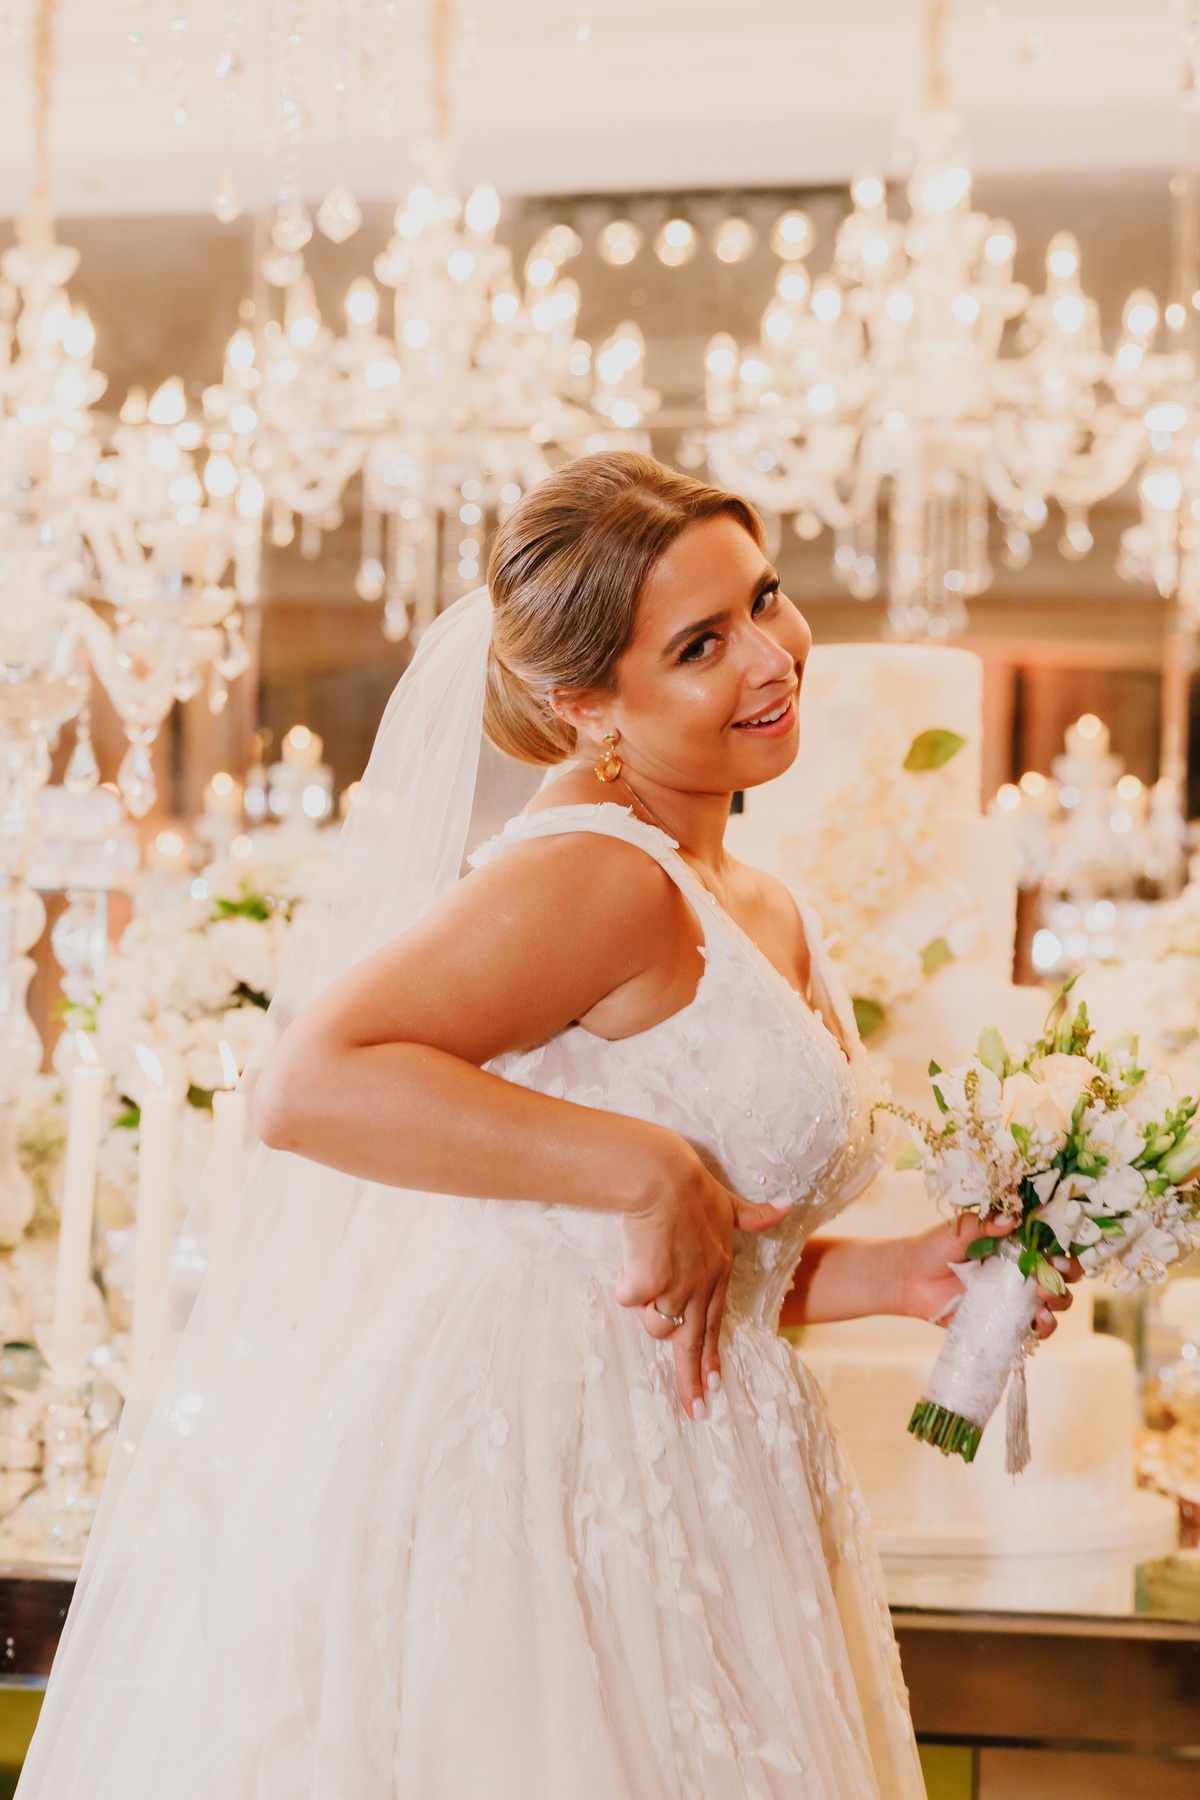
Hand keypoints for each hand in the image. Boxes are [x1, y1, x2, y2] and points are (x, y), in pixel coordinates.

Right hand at [614, 1141, 789, 1419]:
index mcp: (717, 1274)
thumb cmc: (693, 1188)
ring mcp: (674, 1291)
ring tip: (642, 1271)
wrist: (663, 1179)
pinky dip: (626, 1282)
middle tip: (694, 1411)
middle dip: (691, 1382)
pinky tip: (629, 1260)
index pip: (715, 1325)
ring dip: (647, 1307)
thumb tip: (787, 1204)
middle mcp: (698, 1289)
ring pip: (654, 1323)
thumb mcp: (730, 1203)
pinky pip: (629, 1298)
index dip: (713, 1356)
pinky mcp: (648, 1286)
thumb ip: (756, 1214)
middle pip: (692, 1345)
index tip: (715, 1384)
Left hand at [896, 1214, 1082, 1339]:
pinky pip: (1033, 1328)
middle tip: (1052, 1274)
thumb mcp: (959, 1229)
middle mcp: (1022, 1272)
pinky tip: (1038, 1322)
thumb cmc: (935, 1248)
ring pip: (1053, 1303)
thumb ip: (983, 1224)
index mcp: (1017, 1245)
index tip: (1059, 1252)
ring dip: (1058, 1302)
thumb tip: (1010, 1220)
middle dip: (1066, 1276)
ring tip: (1043, 1301)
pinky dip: (1043, 1327)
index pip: (1052, 1245)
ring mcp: (1015, 1298)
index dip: (1064, 1248)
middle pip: (1061, 1276)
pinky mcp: (1005, 1322)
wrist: (908, 1279)